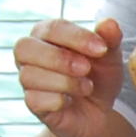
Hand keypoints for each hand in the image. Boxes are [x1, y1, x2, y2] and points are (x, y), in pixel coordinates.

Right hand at [12, 17, 127, 136]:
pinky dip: (57, 100)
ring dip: (64, 81)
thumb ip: (110, 39)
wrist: (98, 113)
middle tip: (86, 68)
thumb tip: (109, 23)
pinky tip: (71, 101)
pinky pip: (34, 100)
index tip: (102, 49)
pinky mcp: (33, 104)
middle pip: (25, 47)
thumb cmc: (98, 77)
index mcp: (46, 35)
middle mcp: (30, 55)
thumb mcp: (110, 57)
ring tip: (86, 87)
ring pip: (29, 75)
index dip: (76, 37)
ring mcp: (28, 80)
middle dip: (60, 58)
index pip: (51, 28)